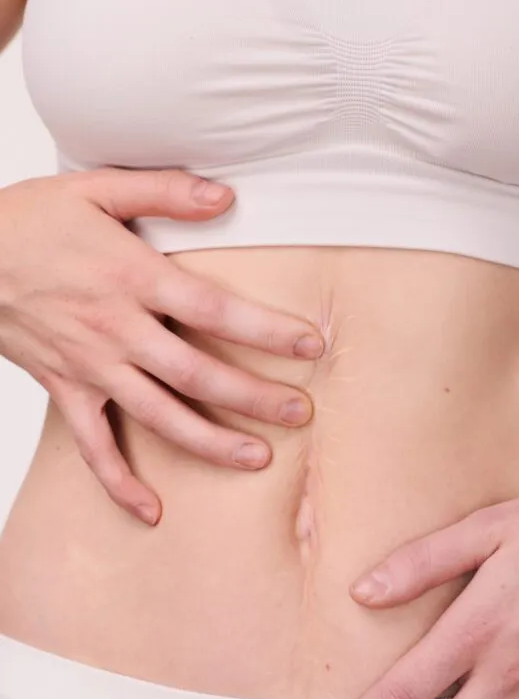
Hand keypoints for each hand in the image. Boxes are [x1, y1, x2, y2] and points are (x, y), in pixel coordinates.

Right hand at [0, 169, 323, 523]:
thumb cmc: (28, 219)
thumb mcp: (96, 189)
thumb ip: (164, 191)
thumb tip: (225, 196)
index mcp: (131, 277)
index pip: (213, 309)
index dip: (265, 330)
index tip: (309, 345)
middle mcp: (115, 329)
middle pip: (196, 373)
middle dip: (253, 396)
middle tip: (301, 413)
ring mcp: (89, 366)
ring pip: (158, 415)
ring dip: (209, 441)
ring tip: (257, 458)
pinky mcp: (63, 390)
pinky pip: (92, 447)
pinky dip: (119, 482)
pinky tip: (152, 510)